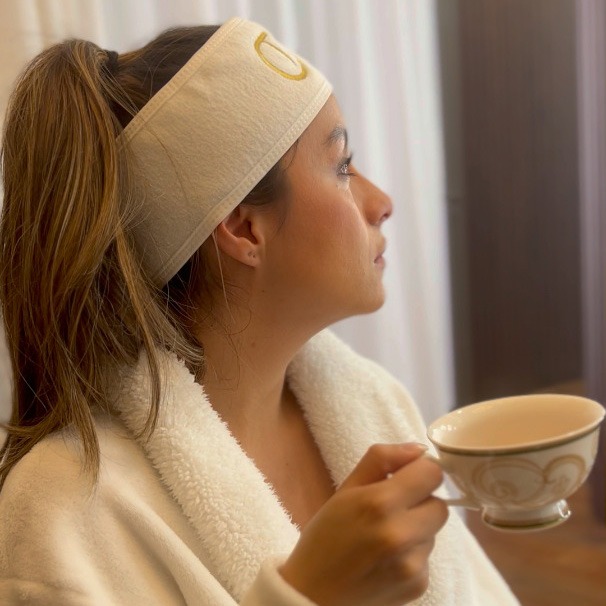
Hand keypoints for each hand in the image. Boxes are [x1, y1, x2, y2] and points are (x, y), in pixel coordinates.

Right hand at [279, 443, 447, 605]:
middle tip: (392, 510)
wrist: (312, 595)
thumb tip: (419, 449)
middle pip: (440, 504)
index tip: (406, 478)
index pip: (432, 474)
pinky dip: (412, 554)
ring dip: (416, 530)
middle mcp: (401, 534)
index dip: (420, 472)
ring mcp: (412, 564)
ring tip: (383, 538)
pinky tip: (386, 560)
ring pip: (433, 532)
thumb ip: (381, 460)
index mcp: (379, 502)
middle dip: (420, 503)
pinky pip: (428, 556)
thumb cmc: (325, 536)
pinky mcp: (419, 585)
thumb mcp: (345, 489)